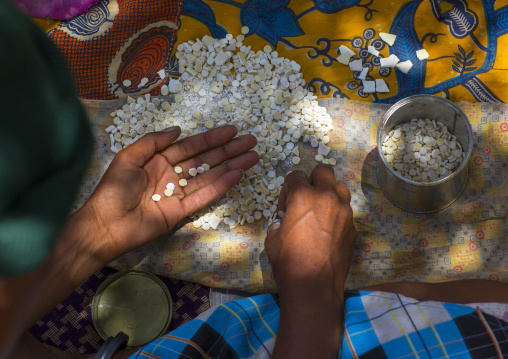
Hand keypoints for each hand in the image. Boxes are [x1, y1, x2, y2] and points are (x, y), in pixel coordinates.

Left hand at [85, 125, 258, 261]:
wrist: (105, 225)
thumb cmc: (113, 189)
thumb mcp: (128, 158)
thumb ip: (153, 142)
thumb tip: (178, 129)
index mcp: (159, 160)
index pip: (191, 147)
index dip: (211, 138)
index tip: (232, 131)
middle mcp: (172, 175)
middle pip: (206, 159)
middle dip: (228, 150)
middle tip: (251, 142)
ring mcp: (179, 194)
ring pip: (210, 176)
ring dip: (231, 166)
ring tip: (252, 157)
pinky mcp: (182, 212)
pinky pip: (204, 196)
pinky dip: (221, 186)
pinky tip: (236, 175)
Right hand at [265, 164, 356, 291]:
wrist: (314, 285)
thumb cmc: (288, 261)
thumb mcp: (273, 239)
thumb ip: (279, 223)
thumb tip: (283, 223)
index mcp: (303, 196)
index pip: (296, 176)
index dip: (287, 189)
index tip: (285, 206)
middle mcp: (327, 197)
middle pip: (324, 171)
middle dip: (313, 179)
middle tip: (305, 197)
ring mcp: (344, 212)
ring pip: (340, 188)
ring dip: (329, 194)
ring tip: (320, 211)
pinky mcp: (353, 227)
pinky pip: (346, 212)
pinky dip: (337, 215)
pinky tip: (329, 231)